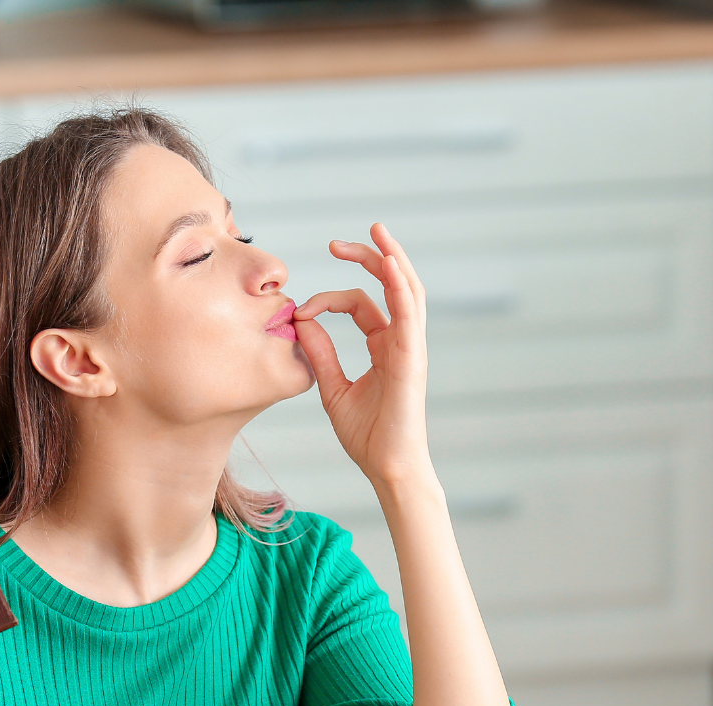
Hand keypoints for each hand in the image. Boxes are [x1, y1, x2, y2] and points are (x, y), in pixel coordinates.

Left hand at [293, 223, 432, 487]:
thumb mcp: (333, 389)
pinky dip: (398, 285)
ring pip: (407, 290)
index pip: (361, 304)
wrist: (387, 467)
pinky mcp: (412, 358)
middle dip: (367, 258)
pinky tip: (386, 263)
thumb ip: (320, 355)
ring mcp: (410, 347)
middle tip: (336, 243)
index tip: (301, 312)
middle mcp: (401, 341)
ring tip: (374, 232)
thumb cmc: (366, 435)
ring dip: (390, 258)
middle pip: (390, 285)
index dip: (329, 300)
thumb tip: (302, 323)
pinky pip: (409, 313)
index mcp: (385, 347)